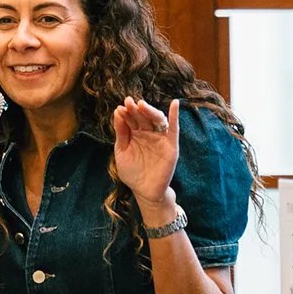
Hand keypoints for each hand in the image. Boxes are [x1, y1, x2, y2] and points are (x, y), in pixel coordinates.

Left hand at [112, 96, 178, 215]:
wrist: (144, 191)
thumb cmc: (132, 172)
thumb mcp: (122, 151)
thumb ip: (121, 133)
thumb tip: (118, 112)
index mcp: (135, 134)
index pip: (131, 119)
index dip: (126, 113)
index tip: (119, 109)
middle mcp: (148, 133)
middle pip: (143, 117)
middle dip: (136, 110)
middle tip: (128, 102)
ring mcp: (160, 138)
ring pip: (157, 120)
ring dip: (150, 111)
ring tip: (141, 104)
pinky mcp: (171, 145)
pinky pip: (174, 129)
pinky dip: (174, 116)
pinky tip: (174, 104)